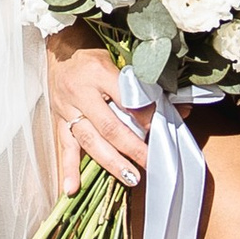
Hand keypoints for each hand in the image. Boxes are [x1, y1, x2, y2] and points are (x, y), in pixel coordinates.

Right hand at [44, 28, 145, 194]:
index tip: (161, 131)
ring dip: (111, 162)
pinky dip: (68, 169)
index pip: (126, 100)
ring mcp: (67, 109)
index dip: (145, 118)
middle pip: (109, 125)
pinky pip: (65, 147)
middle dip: (133, 147)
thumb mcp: (119, 60)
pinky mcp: (59, 121)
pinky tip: (72, 188)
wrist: (60, 50)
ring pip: (90, 140)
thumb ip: (144, 85)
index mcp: (98, 72)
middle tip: (151, 162)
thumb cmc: (93, 56)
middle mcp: (81, 92)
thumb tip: (180, 107)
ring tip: (130, 178)